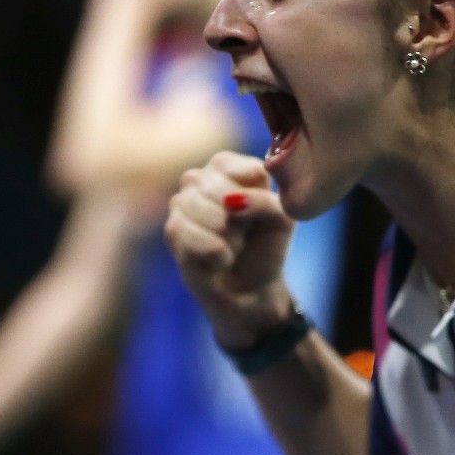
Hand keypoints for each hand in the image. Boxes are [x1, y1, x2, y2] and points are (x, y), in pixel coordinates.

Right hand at [165, 151, 295, 349]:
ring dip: (225, 235)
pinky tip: (222, 260)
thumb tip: (230, 202)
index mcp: (232, 169)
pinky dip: (211, 250)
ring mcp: (183, 203)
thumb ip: (264, 201)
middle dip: (237, 216)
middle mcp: (203, 180)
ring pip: (194, 204)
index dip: (246, 189)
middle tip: (246, 234)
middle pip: (211, 182)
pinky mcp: (173, 231)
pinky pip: (182, 230)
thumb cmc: (267, 248)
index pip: (229, 163)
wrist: (253, 291)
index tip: (260, 213)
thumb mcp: (282, 220)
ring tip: (236, 247)